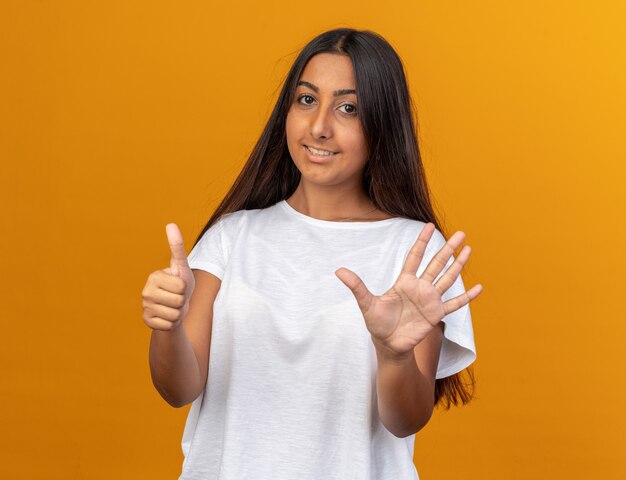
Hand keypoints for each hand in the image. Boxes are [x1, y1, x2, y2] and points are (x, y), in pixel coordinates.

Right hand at [141, 223, 195, 330]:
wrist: (175, 308)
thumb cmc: (180, 284)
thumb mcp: (182, 266)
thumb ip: (177, 246)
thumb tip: (171, 224)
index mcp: (153, 277)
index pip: (181, 287)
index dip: (186, 288)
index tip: (179, 286)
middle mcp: (145, 292)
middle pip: (179, 301)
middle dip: (183, 301)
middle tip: (177, 298)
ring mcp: (144, 308)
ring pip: (174, 315)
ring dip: (178, 312)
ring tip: (173, 306)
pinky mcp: (147, 322)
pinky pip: (169, 325)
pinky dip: (173, 322)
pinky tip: (167, 316)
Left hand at [335, 223, 482, 356]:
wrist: (388, 345)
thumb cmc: (377, 324)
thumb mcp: (366, 304)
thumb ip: (357, 286)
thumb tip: (338, 270)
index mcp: (404, 282)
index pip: (415, 257)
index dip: (421, 241)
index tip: (428, 225)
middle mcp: (420, 288)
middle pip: (436, 263)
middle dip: (448, 248)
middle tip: (461, 233)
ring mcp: (430, 300)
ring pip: (448, 278)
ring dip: (459, 265)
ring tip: (469, 250)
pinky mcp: (436, 315)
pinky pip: (455, 304)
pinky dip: (467, 297)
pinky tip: (479, 287)